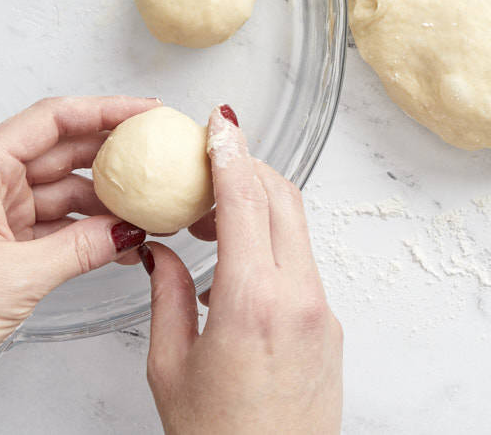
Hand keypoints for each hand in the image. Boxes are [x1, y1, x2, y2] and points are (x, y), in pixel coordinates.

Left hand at [0, 96, 156, 433]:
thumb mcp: (17, 276)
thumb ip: (80, 247)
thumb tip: (129, 228)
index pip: (52, 119)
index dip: (105, 109)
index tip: (147, 112)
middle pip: (62, 150)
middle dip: (112, 153)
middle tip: (159, 156)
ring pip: (63, 190)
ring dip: (105, 199)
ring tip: (150, 207)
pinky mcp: (2, 246)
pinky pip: (56, 224)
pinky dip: (88, 230)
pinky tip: (121, 239)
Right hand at [141, 106, 342, 434]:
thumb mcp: (170, 366)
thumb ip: (165, 294)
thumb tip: (158, 251)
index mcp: (253, 302)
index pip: (247, 200)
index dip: (231, 153)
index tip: (219, 124)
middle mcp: (299, 298)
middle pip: (283, 199)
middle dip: (247, 168)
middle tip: (208, 166)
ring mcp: (323, 311)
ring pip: (296, 228)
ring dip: (258, 206)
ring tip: (209, 222)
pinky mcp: (332, 326)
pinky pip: (302, 262)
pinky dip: (272, 242)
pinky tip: (235, 264)